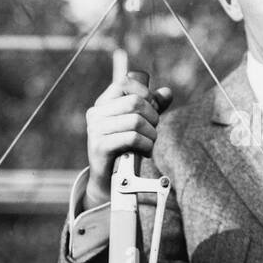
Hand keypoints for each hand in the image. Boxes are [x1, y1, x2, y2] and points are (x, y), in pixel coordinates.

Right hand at [83, 71, 173, 207]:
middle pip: (135, 102)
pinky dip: (146, 145)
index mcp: (103, 103)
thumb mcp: (139, 123)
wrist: (108, 179)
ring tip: (150, 143)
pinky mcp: (100, 146)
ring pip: (136, 120)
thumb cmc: (125, 148)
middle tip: (153, 130)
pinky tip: (145, 152)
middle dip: (152, 116)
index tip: (152, 108)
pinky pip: (132, 138)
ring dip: (151, 134)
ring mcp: (95, 129)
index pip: (125, 82)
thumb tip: (167, 92)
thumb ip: (153, 106)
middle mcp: (96, 113)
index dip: (145, 92)